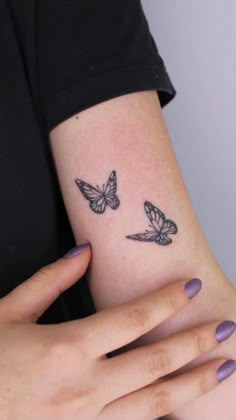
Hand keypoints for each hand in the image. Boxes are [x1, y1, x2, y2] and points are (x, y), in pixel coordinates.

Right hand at [0, 244, 234, 419]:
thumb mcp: (8, 313)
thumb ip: (50, 281)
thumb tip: (83, 253)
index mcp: (66, 349)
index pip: (134, 317)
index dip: (168, 299)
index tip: (190, 287)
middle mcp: (84, 388)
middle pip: (157, 361)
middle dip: (196, 342)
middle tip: (225, 327)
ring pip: (157, 403)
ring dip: (195, 384)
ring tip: (224, 368)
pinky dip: (164, 415)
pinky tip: (181, 406)